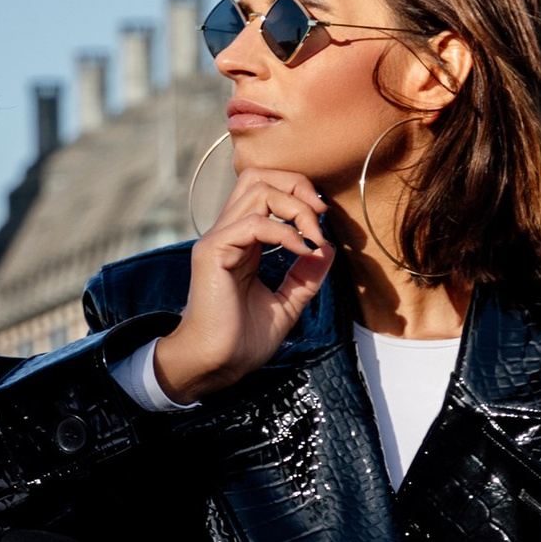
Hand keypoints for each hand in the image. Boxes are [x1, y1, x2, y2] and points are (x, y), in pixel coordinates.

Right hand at [153, 169, 334, 400]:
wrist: (216, 364)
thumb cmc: (242, 339)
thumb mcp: (286, 303)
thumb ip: (305, 276)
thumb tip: (328, 248)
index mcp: (240, 240)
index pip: (264, 189)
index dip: (297, 193)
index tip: (322, 220)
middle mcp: (226, 233)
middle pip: (258, 176)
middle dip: (296, 186)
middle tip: (320, 214)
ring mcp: (217, 240)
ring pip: (257, 190)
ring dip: (295, 208)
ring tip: (312, 237)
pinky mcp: (213, 252)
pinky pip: (253, 223)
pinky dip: (285, 232)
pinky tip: (300, 251)